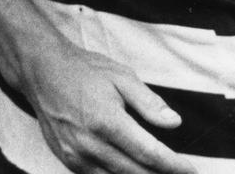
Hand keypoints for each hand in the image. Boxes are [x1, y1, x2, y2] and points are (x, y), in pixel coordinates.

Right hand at [19, 35, 196, 173]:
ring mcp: (77, 157)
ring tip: (159, 172)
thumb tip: (174, 123)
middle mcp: (90, 144)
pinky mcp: (68, 162)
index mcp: (106, 121)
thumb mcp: (121, 76)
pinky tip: (132, 169)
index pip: (148, 153)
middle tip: (182, 173)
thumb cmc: (84, 70)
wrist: (43, 72)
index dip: (173, 166)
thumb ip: (148, 102)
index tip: (191, 170)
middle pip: (135, 173)